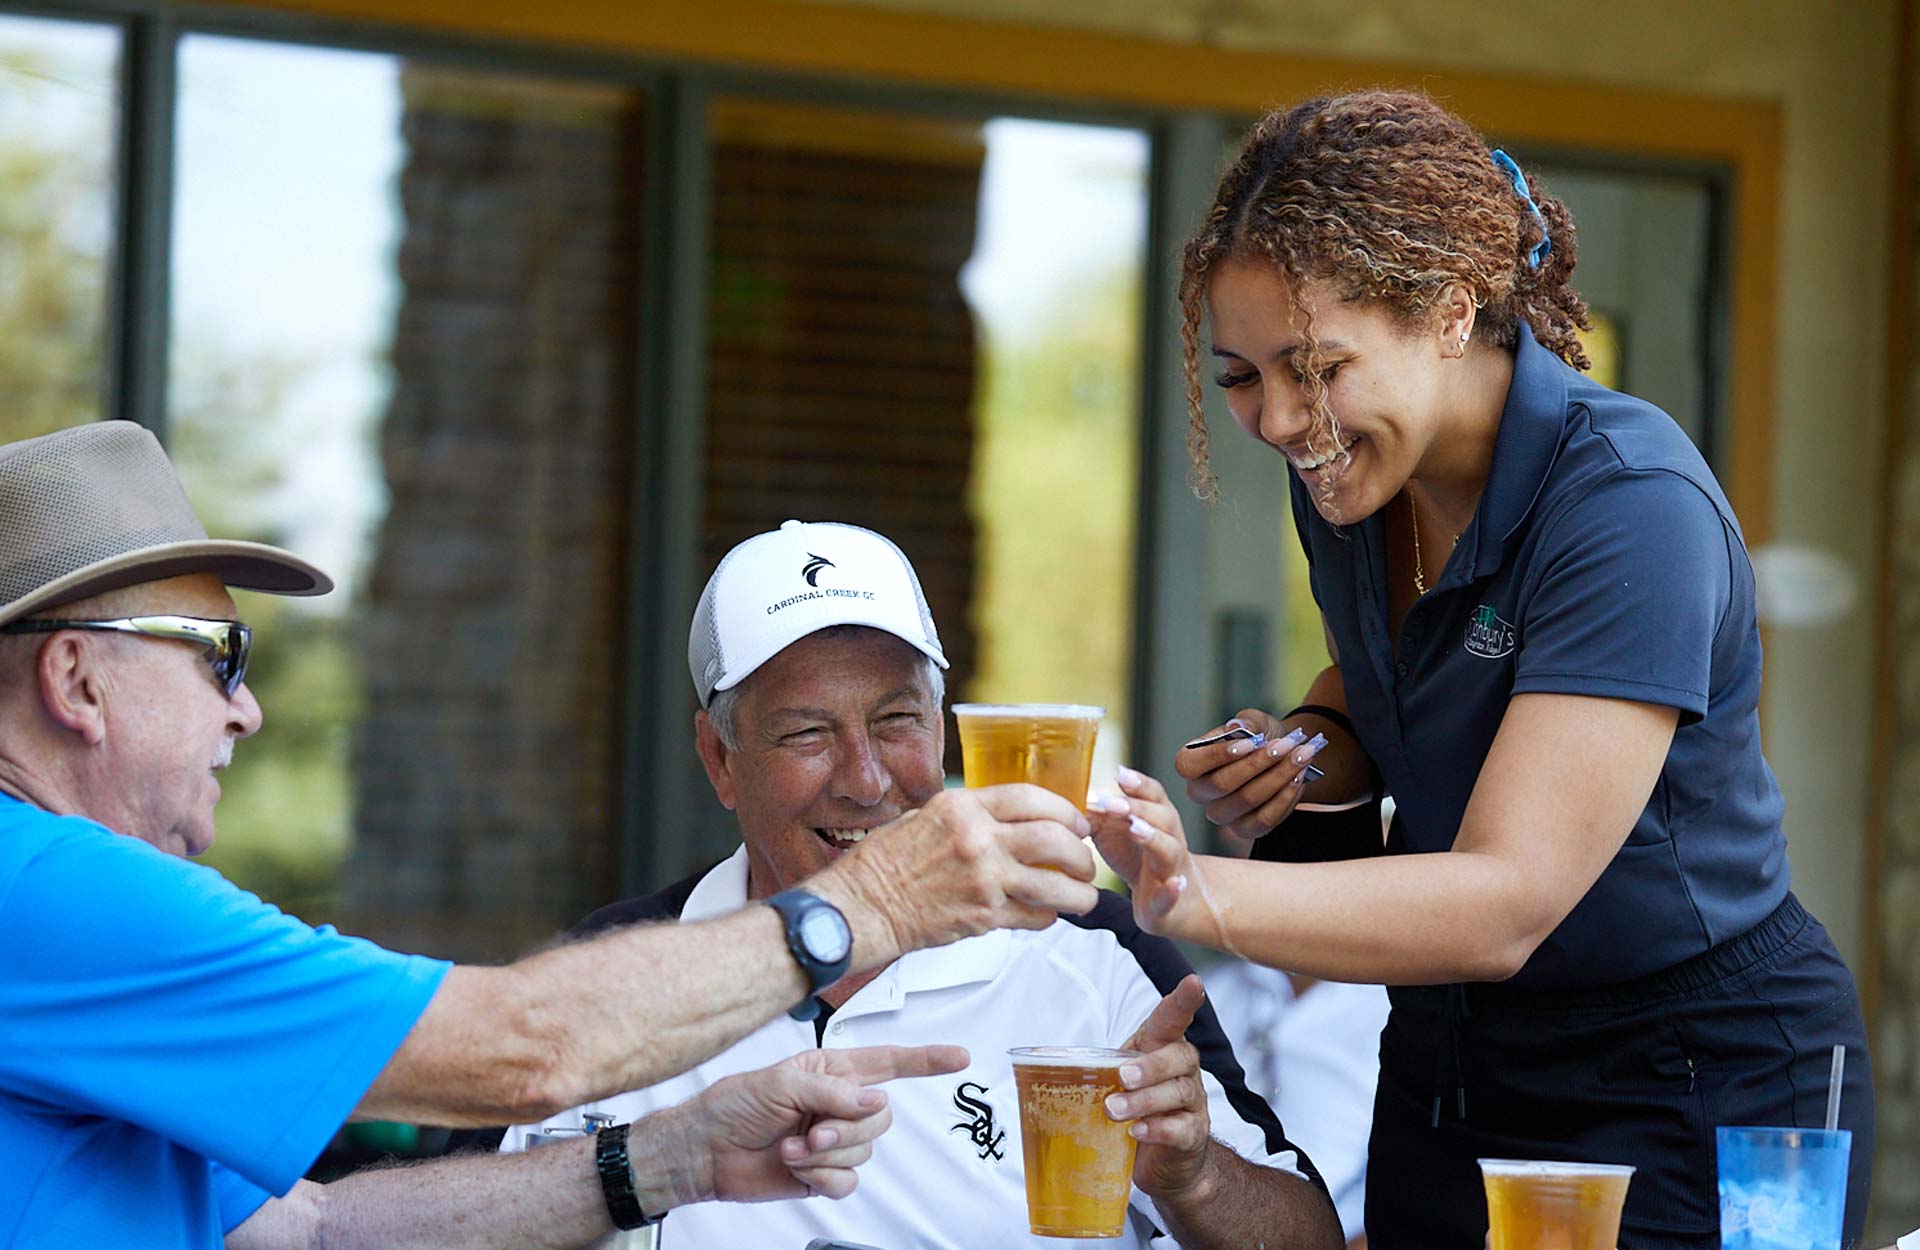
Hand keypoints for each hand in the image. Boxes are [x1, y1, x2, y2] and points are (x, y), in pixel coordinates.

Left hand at [682, 1043, 969, 1202]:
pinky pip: (849, 1181)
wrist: (707, 1151)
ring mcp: (833, 1140)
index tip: (959, 1059)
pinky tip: (797, 1169)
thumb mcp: (783, 1083)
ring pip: (865, 1151)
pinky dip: (822, 1178)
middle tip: (814, 1131)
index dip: (925, 1061)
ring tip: (793, 1149)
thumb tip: (874, 1102)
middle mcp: (838, 1103)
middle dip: (849, 1129)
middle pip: (881, 1117)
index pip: (888, 1062)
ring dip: (827, 1154)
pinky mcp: (824, 1174)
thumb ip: (834, 1091)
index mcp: (832, 1070)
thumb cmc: (734, 1105)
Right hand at [817, 785, 1098, 963]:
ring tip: (1084, 897)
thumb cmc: (884, 863)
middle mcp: (978, 839)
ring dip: (1079, 893)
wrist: (862, 907)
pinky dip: (1047, 917)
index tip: (1077, 823)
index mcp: (962, 807)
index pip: (1031, 798)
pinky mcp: (983, 916)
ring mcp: (983, 880)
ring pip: (1055, 885)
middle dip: (1080, 853)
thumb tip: (1006, 819)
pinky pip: (1034, 916)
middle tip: (1086, 862)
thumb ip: (967, 816)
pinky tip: (1047, 915)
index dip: (1065, 810)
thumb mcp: (923, 817)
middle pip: (1055, 839)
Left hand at [1087, 766, 1199, 935]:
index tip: (1119, 774)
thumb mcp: (1115, 834)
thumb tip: (1069, 799)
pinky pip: (1172, 896)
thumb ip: (1097, 816)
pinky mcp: (1165, 903)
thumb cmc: (1137, 861)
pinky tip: (1176, 883)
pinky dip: (1173, 891)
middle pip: (1164, 818)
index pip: (1154, 795)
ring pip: (1170, 851)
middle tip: (1111, 804)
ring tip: (1136, 830)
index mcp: (1156, 820)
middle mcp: (1169, 840)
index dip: (1139, 784)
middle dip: (1139, 808)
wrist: (1165, 903)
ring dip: (1155, 838)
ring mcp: (1170, 870)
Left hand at [1106, 974, 1211, 1198]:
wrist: (1161, 1158)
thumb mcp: (1112, 1080)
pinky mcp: (1193, 1134)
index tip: (1193, 982)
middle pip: (1179, 1056)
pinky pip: (1181, 1128)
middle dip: (1150, 1065)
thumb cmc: (1135, 1107)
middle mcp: (1183, 1070)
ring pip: (1178, 1092)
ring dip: (1144, 1100)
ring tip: (1114, 1110)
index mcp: (1161, 1048)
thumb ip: (1090, 1067)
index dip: (1183, 1001)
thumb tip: (1033, 1059)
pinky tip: (1137, 1131)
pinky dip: (1157, 1129)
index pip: (1173, 1019)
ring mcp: (1192, 1102)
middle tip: (1122, 1076)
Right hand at [1175, 710, 1328, 840]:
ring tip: (1301, 756)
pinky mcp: (1245, 829)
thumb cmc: (1260, 737)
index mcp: (1191, 764)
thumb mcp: (1254, 721)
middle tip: (1286, 745)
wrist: (1283, 755)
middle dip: (1258, 763)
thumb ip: (1246, 721)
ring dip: (1278, 776)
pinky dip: (1286, 797)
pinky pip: (1265, 818)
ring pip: (1247, 800)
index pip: (1188, 765)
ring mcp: (1221, 815)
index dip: (1217, 755)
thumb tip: (1236, 727)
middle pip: (1222, 784)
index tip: (1250, 742)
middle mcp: (1200, 793)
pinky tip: (1299, 778)